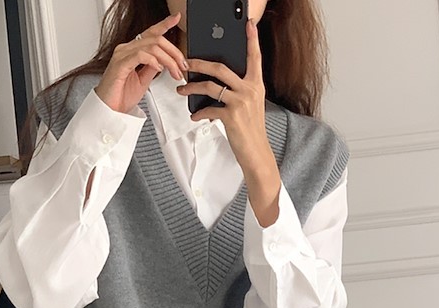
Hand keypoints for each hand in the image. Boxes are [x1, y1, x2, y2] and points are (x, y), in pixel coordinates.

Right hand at [94, 12, 187, 114]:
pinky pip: (140, 55)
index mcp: (132, 51)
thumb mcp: (144, 80)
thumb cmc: (122, 96)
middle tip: (183, 66)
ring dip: (168, 60)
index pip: (150, 33)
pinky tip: (159, 68)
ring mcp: (122, 55)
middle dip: (174, 52)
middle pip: (156, 39)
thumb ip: (152, 68)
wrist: (110, 111)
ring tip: (175, 72)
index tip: (176, 18)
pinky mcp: (120, 64)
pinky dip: (153, 61)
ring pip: (151, 46)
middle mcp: (126, 49)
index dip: (164, 24)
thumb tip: (165, 61)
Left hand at [175, 19, 274, 177]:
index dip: (252, 40)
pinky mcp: (231, 116)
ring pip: (210, 86)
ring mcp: (241, 102)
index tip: (248, 24)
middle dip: (199, 63)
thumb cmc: (251, 130)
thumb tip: (218, 81)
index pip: (255, 58)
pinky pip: (209, 108)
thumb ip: (240, 90)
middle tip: (186, 63)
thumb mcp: (251, 106)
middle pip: (220, 67)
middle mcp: (249, 90)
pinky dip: (198, 112)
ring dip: (192, 87)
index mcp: (256, 85)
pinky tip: (194, 115)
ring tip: (182, 90)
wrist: (256, 153)